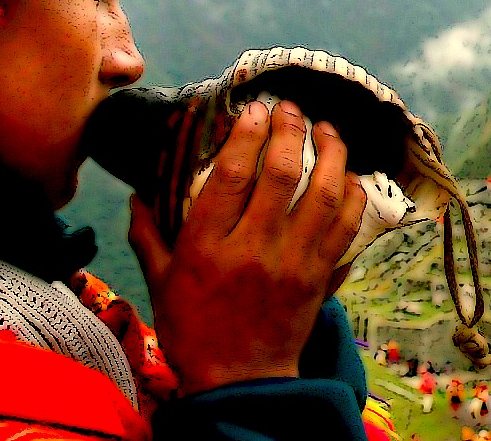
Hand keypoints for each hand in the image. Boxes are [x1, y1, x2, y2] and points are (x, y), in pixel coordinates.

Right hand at [129, 99, 365, 393]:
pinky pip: (346, 228)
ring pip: (325, 195)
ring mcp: (294, 263)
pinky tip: (350, 175)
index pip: (231, 177)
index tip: (254, 109)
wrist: (240, 381)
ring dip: (332, 154)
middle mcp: (254, 250)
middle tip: (292, 108)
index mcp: (208, 248)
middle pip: (283, 175)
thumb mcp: (159, 283)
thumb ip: (149, 235)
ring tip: (329, 129)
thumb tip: (136, 195)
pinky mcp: (320, 277)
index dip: (246, 135)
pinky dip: (354, 196)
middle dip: (291, 130)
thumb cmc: (194, 331)